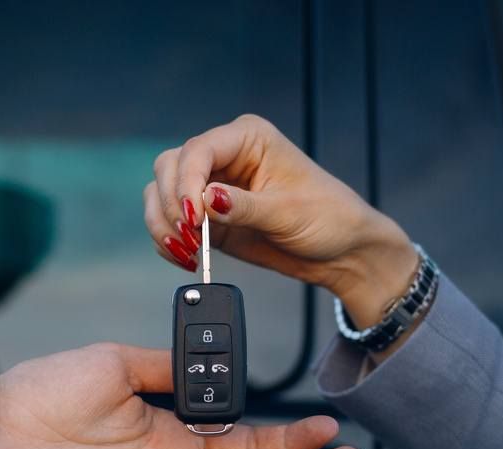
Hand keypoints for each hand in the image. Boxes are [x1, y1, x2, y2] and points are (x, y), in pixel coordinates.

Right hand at [144, 114, 418, 328]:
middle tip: (191, 236)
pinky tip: (186, 256)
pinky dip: (168, 240)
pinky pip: (170, 222)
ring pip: (161, 193)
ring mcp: (213, 186)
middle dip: (172, 204)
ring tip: (187, 250)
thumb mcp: (289, 213)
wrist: (340, 252)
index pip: (198, 149)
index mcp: (248, 138)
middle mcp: (225, 157)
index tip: (194, 216)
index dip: (186, 182)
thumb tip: (207, 200)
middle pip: (170, 167)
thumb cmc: (329, 218)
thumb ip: (245, 207)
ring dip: (164, 223)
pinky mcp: (208, 217)